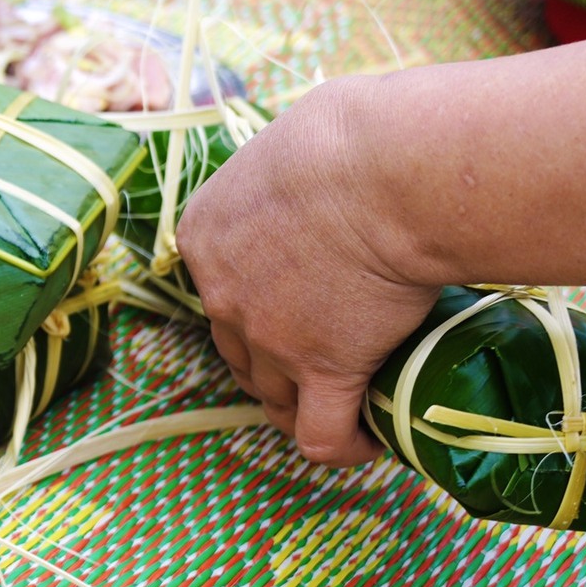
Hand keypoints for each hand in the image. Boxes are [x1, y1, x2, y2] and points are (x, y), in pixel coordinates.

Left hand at [176, 78, 439, 465]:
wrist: (381, 167)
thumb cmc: (349, 139)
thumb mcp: (291, 154)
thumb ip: (288, 187)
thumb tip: (325, 182)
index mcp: (204, 239)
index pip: (218, 292)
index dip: (254, 310)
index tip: (296, 309)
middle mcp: (221, 294)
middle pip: (238, 352)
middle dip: (274, 364)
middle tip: (321, 362)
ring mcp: (268, 337)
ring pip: (273, 398)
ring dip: (304, 406)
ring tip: (348, 405)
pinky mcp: (322, 368)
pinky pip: (323, 435)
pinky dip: (344, 447)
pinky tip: (374, 442)